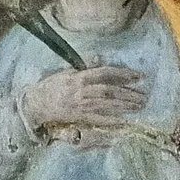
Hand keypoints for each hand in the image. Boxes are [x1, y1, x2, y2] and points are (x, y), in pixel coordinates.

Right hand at [18, 65, 146, 130]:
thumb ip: (84, 68)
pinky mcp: (78, 116)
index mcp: (79, 77)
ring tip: (139, 106)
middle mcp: (81, 90)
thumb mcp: (67, 72)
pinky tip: (125, 121)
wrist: (36, 103)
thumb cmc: (51, 86)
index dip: (123, 74)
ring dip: (125, 105)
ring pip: (107, 105)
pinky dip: (112, 120)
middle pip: (110, 91)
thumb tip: (99, 59)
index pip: (105, 73)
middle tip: (144, 95)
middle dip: (128, 93)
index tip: (138, 76)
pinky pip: (98, 118)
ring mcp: (80, 104)